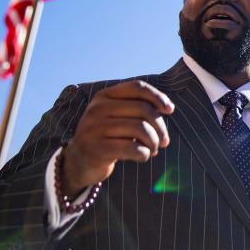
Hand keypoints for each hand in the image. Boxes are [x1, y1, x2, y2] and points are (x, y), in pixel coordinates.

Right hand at [62, 80, 174, 196]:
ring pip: (141, 129)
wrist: (79, 161)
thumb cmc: (109, 136)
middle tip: (164, 141)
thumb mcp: (119, 117)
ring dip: (154, 142)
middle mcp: (97, 109)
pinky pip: (133, 148)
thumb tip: (167, 108)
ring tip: (154, 149)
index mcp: (104, 96)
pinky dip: (145, 153)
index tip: (170, 110)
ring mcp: (94, 128)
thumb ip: (139, 108)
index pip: (137, 87)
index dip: (158, 97)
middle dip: (160, 127)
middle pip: (143, 109)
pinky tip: (144, 156)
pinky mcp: (97, 149)